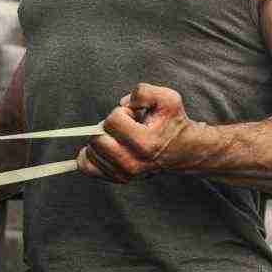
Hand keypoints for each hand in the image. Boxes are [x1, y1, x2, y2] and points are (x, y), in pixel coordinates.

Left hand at [77, 83, 200, 183]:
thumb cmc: (172, 122)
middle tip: (125, 126)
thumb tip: (123, 103)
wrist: (184, 150)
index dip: (122, 112)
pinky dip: (90, 155)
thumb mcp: (167, 98)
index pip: (112, 121)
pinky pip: (87, 167)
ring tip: (121, 138)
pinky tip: (105, 147)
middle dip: (108, 126)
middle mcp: (133, 163)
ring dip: (101, 139)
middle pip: (97, 138)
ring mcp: (124, 174)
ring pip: (90, 152)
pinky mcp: (117, 179)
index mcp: (146, 143)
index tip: (134, 116)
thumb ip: (144, 92)